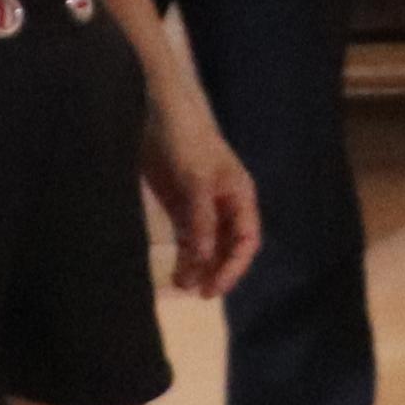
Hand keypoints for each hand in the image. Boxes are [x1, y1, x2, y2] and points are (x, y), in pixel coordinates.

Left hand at [147, 102, 261, 297]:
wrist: (158, 111)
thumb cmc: (187, 140)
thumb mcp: (196, 180)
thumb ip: (201, 219)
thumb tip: (204, 259)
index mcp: (239, 196)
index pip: (246, 240)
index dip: (235, 266)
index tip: (216, 287)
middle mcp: (225, 206)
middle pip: (228, 247)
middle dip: (217, 270)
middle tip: (201, 293)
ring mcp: (202, 207)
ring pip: (207, 246)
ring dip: (198, 267)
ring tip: (182, 286)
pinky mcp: (181, 206)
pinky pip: (188, 238)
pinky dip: (184, 256)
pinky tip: (176, 272)